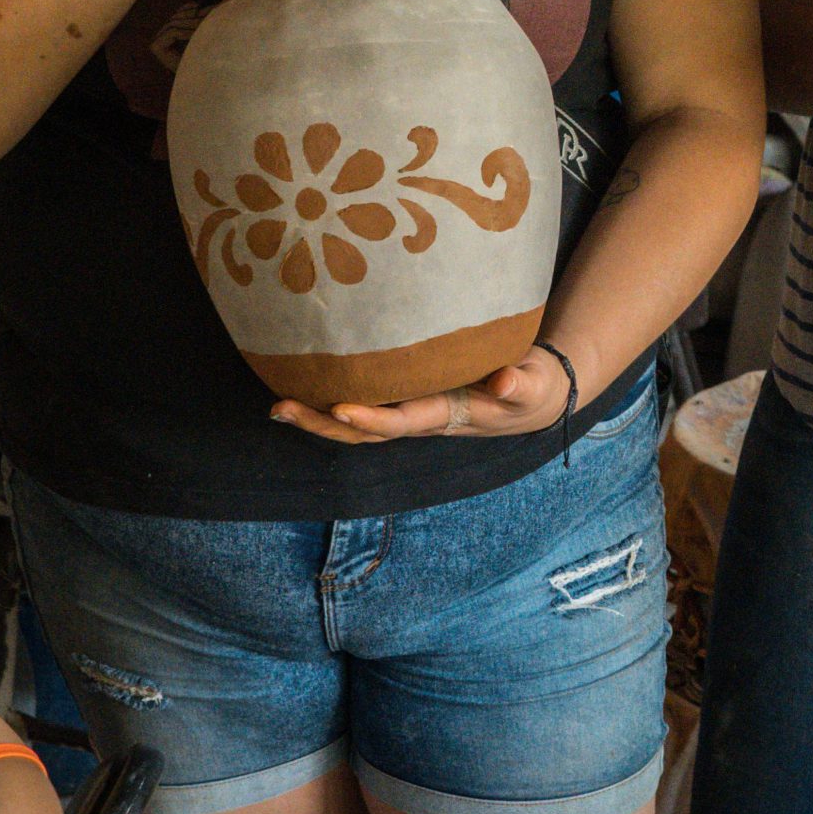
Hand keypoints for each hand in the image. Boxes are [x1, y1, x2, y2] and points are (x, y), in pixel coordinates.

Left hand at [271, 345, 582, 444]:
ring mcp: (411, 411)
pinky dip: (331, 401)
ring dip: (317, 418)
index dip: (372, 418)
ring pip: (357, 424)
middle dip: (323, 424)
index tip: (341, 407)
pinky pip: (365, 404)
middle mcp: (421, 419)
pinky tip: (302, 385)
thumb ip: (521, 383)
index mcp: (448, 416)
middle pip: (365, 432)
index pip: (403, 421)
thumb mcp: (534, 384)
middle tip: (281, 407)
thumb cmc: (532, 385)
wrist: (532, 395)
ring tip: (278, 406)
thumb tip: (504, 381)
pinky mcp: (408, 396)